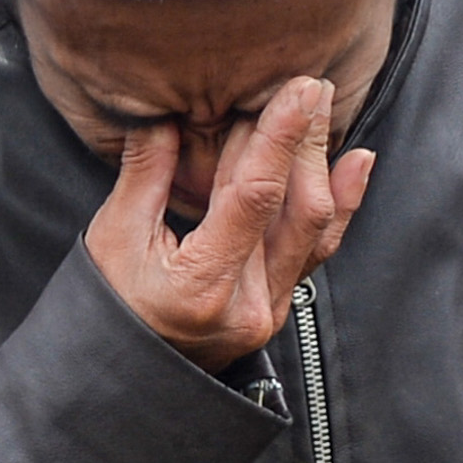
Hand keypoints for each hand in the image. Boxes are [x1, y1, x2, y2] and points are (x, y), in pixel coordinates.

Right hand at [84, 77, 375, 370]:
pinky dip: (340, 204)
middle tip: (312, 85)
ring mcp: (270, 310)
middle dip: (306, 140)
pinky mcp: (278, 306)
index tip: (296, 91)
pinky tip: (355, 164)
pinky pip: (317, 248)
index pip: (252, 198)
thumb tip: (163, 114)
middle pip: (297, 208)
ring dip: (323, 163)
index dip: (278, 139)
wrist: (123, 377)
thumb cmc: (108, 309)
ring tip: (327, 110)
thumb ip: (145, 175)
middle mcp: (249, 304)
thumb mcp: (114, 238)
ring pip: (316, 227)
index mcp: (203, 286)